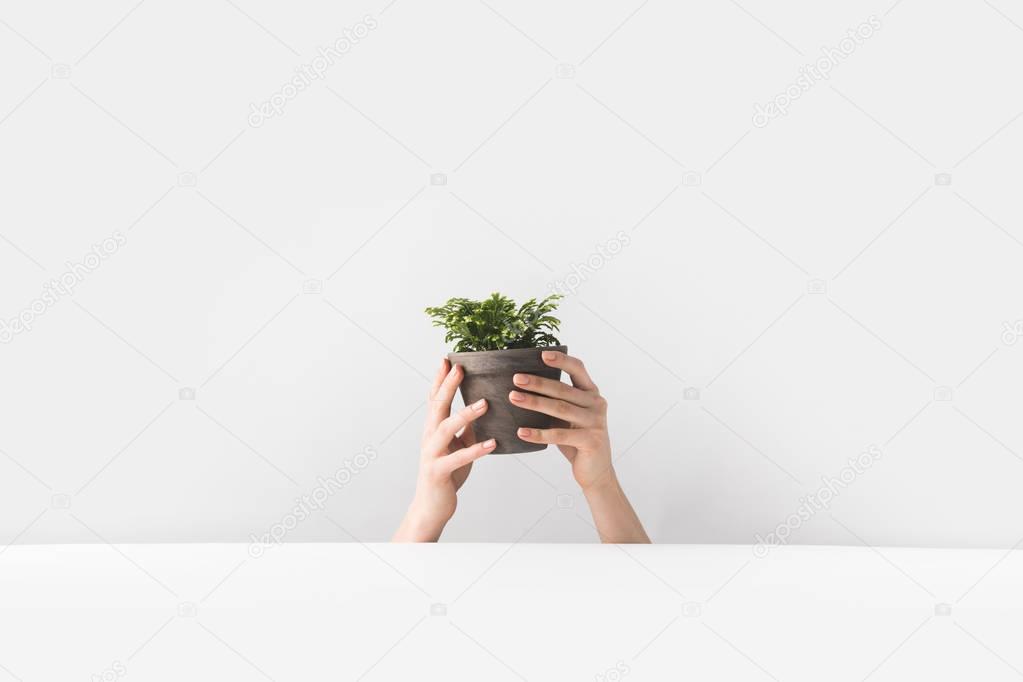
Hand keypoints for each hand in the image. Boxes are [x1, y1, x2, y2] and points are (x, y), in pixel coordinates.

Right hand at [392, 359, 495, 541]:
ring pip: (446, 429)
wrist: (431, 506)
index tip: (448, 359)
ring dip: (465, 414)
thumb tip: (484, 408)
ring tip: (485, 403)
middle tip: (459, 368)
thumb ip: (466, 429)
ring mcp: (432, 454)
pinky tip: (492, 443)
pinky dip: (476, 450)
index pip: (435, 398)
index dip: (440, 379)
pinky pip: (458, 458)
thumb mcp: (458, 447)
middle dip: (448, 386)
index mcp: (433, 429)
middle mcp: (429, 437)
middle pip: (437, 406)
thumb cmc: (446, 474)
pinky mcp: (439, 471)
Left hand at [511, 350, 649, 542]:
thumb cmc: (577, 440)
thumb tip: (523, 385)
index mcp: (591, 393)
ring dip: (534, 403)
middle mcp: (596, 404)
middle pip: (563, 390)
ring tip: (513, 398)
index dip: (561, 360)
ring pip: (560, 409)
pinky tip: (521, 432)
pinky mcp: (590, 441)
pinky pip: (559, 435)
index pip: (578, 369)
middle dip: (538, 383)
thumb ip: (557, 401)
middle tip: (516, 378)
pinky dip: (538, 433)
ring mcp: (595, 422)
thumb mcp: (569, 418)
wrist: (596, 471)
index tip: (542, 354)